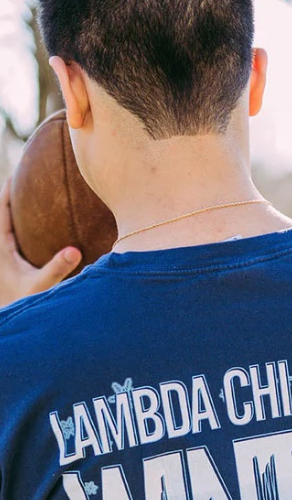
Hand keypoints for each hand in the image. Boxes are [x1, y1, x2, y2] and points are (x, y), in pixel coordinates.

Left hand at [0, 177, 80, 306]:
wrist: (17, 329)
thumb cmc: (24, 308)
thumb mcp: (41, 287)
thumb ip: (57, 269)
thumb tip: (75, 251)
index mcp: (1, 248)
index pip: (0, 209)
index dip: (7, 188)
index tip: (18, 170)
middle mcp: (1, 250)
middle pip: (3, 213)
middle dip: (14, 194)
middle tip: (28, 175)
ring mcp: (6, 258)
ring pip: (10, 226)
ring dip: (20, 212)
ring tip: (35, 196)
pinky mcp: (13, 267)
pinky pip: (19, 240)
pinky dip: (27, 229)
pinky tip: (43, 228)